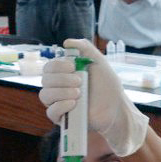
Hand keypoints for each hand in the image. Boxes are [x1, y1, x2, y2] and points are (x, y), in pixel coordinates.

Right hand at [39, 38, 148, 156]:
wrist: (116, 107)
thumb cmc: (107, 85)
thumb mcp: (98, 61)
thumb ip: (85, 48)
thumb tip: (67, 42)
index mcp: (63, 74)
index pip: (48, 67)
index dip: (57, 66)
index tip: (73, 66)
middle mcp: (58, 88)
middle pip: (45, 80)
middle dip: (62, 78)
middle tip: (80, 81)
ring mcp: (58, 103)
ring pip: (45, 95)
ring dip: (61, 92)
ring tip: (79, 93)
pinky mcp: (62, 119)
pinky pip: (50, 112)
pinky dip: (60, 105)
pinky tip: (74, 103)